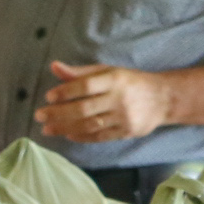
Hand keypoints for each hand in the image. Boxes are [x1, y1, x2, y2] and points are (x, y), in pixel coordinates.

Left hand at [34, 63, 173, 143]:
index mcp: (115, 79)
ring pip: (90, 125)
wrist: (164, 98)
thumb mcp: (109, 71)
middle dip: (58, 113)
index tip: (48, 97)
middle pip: (84, 108)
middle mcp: (120, 98)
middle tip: (39, 115)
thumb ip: (81, 72)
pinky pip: (100, 136)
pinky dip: (82, 136)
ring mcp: (124, 117)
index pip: (86, 85)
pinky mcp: (127, 131)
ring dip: (65, 128)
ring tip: (47, 129)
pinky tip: (67, 134)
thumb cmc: (130, 82)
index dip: (65, 91)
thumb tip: (54, 66)